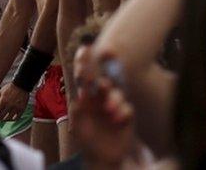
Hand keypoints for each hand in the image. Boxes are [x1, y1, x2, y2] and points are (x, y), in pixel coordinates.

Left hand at [0, 83, 28, 120]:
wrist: (21, 84)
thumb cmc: (9, 88)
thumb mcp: (0, 93)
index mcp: (3, 101)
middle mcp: (9, 105)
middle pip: (1, 117)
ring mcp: (16, 108)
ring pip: (8, 119)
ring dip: (3, 120)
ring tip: (1, 118)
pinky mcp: (22, 109)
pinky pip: (16, 118)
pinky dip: (12, 119)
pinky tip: (9, 118)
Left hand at [71, 45, 134, 167]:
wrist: (102, 157)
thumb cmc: (87, 139)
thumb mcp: (79, 124)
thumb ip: (78, 110)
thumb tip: (82, 94)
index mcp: (88, 95)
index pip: (86, 75)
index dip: (86, 61)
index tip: (85, 48)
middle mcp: (102, 96)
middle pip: (106, 77)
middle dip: (108, 65)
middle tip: (106, 57)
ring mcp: (115, 105)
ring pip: (118, 92)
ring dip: (114, 97)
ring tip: (108, 109)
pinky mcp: (126, 116)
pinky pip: (127, 109)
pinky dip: (122, 112)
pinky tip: (117, 120)